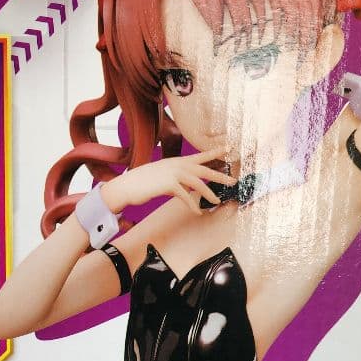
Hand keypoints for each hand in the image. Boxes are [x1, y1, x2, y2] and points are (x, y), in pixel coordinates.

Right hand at [102, 151, 231, 214]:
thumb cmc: (144, 183)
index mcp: (177, 161)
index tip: (228, 148)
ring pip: (198, 184)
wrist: (127, 185)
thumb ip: (178, 181)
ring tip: (217, 201)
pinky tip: (198, 212)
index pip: (200, 155)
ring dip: (209, 194)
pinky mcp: (168, 185)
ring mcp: (173, 173)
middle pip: (204, 170)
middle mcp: (177, 165)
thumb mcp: (163, 177)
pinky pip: (186, 196)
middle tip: (233, 181)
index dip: (214, 152)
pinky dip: (192, 205)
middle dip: (219, 176)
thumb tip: (188, 189)